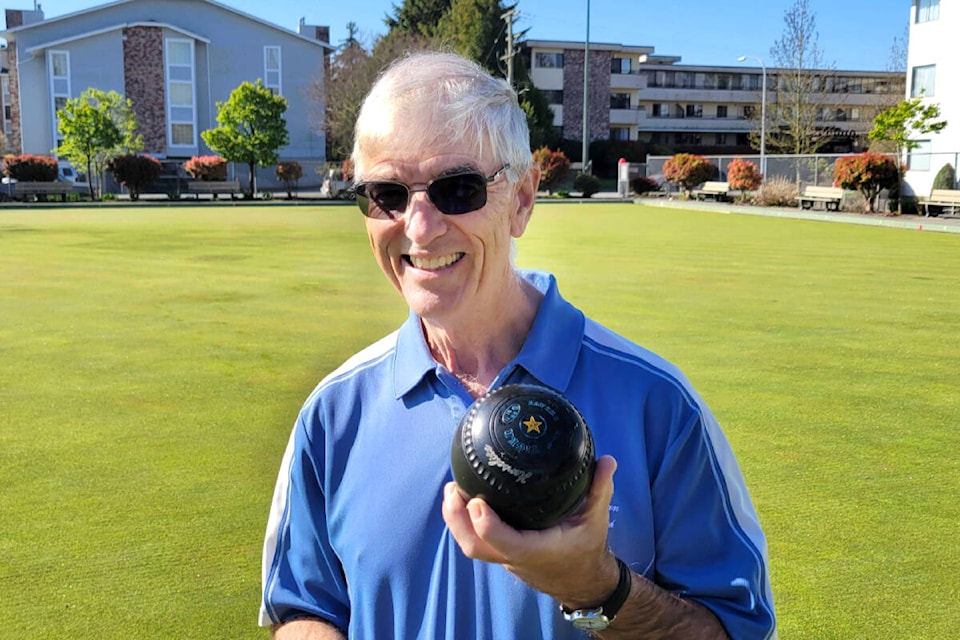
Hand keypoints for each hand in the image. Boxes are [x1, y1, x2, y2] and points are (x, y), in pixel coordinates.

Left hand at [442, 455, 620, 607]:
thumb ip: (600, 489)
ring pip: (471, 545)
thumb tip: (608, 460)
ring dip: (456, 519)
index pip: (507, 543)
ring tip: (452, 488)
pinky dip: (463, 521)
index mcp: (538, 549)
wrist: (581, 579)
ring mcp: (504, 556)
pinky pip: (475, 539)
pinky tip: (462, 497)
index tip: (477, 500)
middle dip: (458, 520)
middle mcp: (516, 556)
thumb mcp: (596, 518)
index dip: (488, 525)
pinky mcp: (500, 551)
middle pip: (476, 547)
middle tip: (453, 488)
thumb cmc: (587, 546)